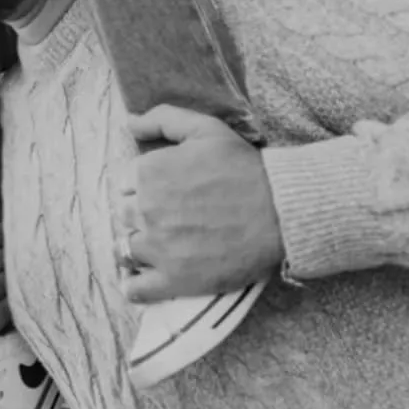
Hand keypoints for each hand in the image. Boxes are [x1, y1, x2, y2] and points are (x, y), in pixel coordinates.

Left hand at [121, 106, 284, 301]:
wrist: (283, 211)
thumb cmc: (245, 167)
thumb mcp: (206, 128)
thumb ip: (163, 119)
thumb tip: (129, 124)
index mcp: (149, 173)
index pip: (125, 183)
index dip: (144, 186)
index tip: (165, 192)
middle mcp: (146, 210)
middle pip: (125, 215)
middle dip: (142, 215)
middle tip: (170, 217)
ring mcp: (158, 247)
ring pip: (126, 249)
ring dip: (138, 246)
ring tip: (161, 245)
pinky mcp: (174, 279)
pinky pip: (136, 289)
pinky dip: (134, 285)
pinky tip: (143, 279)